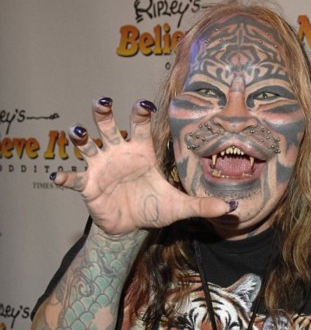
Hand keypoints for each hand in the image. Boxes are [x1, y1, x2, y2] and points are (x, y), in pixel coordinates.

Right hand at [51, 98, 232, 234]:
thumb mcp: (179, 206)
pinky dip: (66, 177)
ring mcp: (101, 167)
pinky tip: (60, 177)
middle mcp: (119, 153)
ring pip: (88, 145)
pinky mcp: (88, 185)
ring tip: (77, 132)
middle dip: (103, 113)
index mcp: (142, 152)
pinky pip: (74, 178)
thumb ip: (202, 205)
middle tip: (102, 102)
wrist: (132, 227)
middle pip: (108, 126)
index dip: (140, 113)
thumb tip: (231, 207)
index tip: (144, 104)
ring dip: (81, 136)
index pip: (140, 127)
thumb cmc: (154, 208)